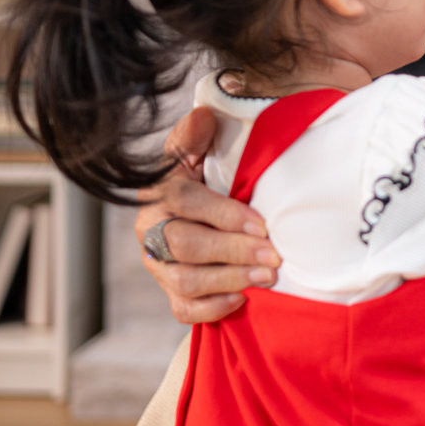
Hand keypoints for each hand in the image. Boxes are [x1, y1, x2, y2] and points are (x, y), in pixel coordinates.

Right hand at [134, 107, 281, 323]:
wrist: (206, 219)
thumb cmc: (210, 181)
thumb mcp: (200, 154)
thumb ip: (197, 138)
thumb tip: (203, 116)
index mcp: (158, 193)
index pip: (184, 201)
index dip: (223, 214)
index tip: (262, 223)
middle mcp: (151, 231)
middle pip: (184, 244)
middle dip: (233, 250)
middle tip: (273, 256)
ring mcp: (158, 265)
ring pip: (185, 279)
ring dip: (229, 279)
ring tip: (267, 277)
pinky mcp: (171, 293)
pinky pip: (184, 309)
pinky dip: (212, 308)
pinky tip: (241, 299)